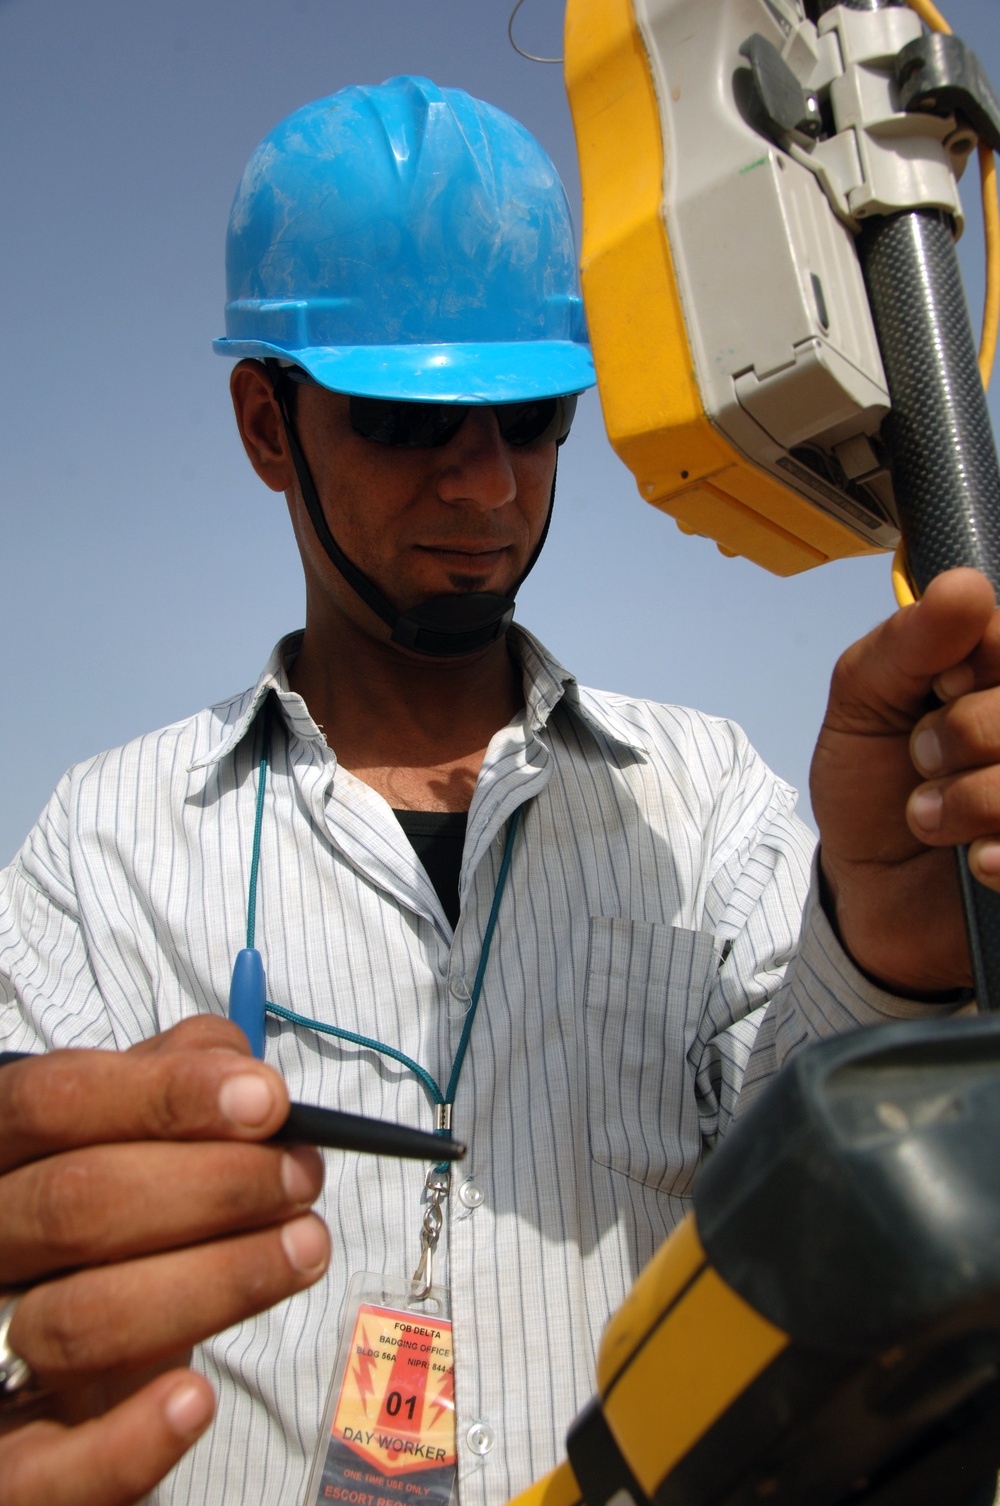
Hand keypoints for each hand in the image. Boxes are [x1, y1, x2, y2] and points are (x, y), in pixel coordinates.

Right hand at [0, 1017, 329, 1505]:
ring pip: (77, 1321)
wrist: (61, 1347)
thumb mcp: (124, 1130)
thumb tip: (242, 1076)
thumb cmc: (104, 1215)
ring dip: (214, 1285)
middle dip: (213, 1187)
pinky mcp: (7, 1462)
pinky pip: (43, 1472)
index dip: (163, 1096)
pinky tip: (196, 1397)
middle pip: (74, 1203)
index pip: (53, 1102)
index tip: (266, 1101)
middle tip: (302, 1178)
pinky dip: (126, 1443)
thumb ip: (171, 1081)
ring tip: (304, 1250)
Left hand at [812, 567, 999, 995]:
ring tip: (927, 816)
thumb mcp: (861, 705)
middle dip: (964, 733)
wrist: (868, 891)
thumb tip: (961, 586)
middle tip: (920, 759)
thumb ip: (904, 644)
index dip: (978, 661)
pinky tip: (974, 861)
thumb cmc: (872, 788)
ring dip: (972, 798)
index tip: (940, 685)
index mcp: (997, 673)